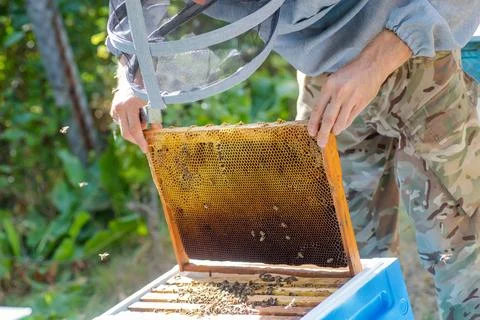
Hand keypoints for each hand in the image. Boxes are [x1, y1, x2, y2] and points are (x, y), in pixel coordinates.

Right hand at [110, 89, 153, 152]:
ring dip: (133, 131)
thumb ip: (155, 118)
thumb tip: (157, 131)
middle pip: (126, 132)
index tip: (145, 149)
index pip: (135, 129)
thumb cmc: (146, 91)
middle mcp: (121, 107)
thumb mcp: (153, 103)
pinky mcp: (112, 110)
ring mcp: (115, 109)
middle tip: (144, 142)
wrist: (132, 79)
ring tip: (142, 123)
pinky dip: (129, 124)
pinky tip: (134, 116)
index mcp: (131, 105)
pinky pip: (121, 123)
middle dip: (136, 140)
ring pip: (123, 128)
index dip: (140, 141)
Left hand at [307, 30, 411, 147]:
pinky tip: (341, 127)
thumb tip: (320, 118)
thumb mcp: (333, 81)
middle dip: (323, 133)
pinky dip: (344, 125)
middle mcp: (339, 93)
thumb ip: (327, 98)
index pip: (318, 109)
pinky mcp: (361, 104)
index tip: (311, 133)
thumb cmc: (349, 74)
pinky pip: (350, 119)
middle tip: (320, 143)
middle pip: (328, 119)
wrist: (371, 65)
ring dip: (335, 130)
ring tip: (332, 134)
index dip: (313, 123)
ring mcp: (352, 99)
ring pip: (340, 122)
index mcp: (329, 86)